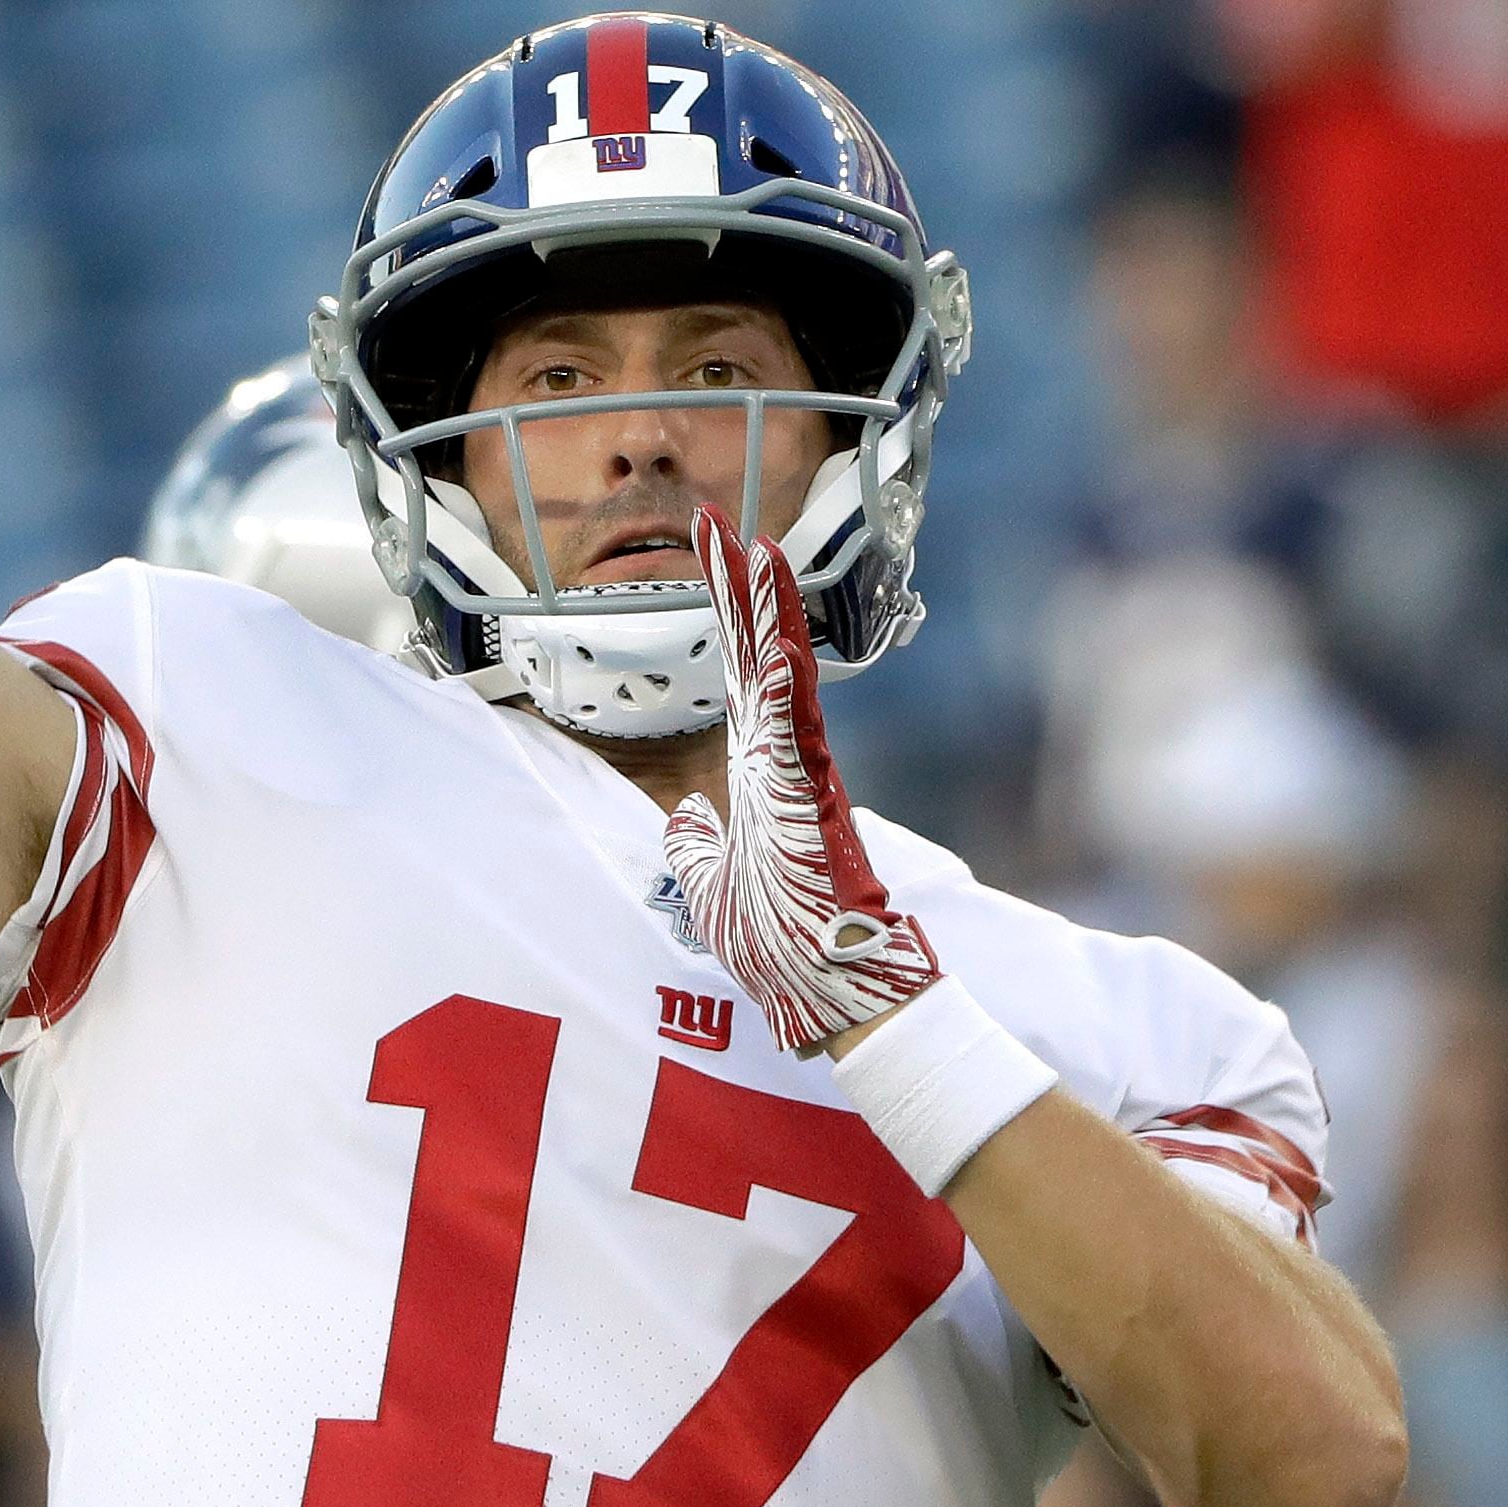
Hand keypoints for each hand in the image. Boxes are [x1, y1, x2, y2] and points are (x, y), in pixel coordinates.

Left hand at [660, 510, 937, 1056]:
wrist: (822, 987)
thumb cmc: (775, 941)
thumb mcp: (710, 885)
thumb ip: (696, 843)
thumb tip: (685, 818)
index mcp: (760, 770)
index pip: (738, 671)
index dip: (723, 612)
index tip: (709, 552)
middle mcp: (784, 758)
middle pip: (756, 652)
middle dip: (736, 585)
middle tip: (715, 518)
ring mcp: (801, 775)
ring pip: (782, 676)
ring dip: (767, 614)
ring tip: (755, 548)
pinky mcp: (812, 805)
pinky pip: (794, 738)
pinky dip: (784, 691)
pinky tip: (775, 645)